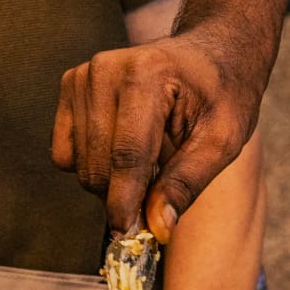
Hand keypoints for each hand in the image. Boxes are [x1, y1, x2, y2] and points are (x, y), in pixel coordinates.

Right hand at [52, 0, 289, 242]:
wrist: (213, 54)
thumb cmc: (224, 97)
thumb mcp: (223, 142)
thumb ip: (188, 183)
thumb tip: (158, 228)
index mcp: (148, 75)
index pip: (127, 155)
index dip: (126, 203)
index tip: (130, 236)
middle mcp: (106, 69)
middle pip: (100, 165)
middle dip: (126, 194)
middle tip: (161, 193)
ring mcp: (83, 75)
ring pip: (80, 164)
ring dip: (112, 181)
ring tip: (152, 161)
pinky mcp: (70, 86)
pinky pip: (65, 153)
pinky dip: (93, 164)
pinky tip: (126, 150)